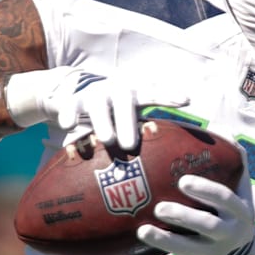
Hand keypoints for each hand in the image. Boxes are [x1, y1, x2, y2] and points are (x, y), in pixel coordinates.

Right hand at [4, 66, 188, 149]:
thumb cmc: (115, 111)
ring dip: (102, 122)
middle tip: (130, 145)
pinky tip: (68, 126)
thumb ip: (145, 131)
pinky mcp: (74, 99)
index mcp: (136, 94)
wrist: (77, 90)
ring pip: (98, 106)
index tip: (186, 100)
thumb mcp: (131, 114)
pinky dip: (70, 115)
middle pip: (125, 103)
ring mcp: (96, 94)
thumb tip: (169, 164)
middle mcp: (117, 90)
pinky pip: (72, 107)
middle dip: (128, 123)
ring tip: (106, 139)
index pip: (155, 94)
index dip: (170, 96)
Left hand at [127, 146, 254, 254]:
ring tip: (142, 231)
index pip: (225, 199)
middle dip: (184, 217)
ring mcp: (210, 254)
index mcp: (239, 211)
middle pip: (207, 226)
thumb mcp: (241, 185)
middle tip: (160, 207)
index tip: (184, 181)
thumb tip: (223, 129)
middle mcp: (227, 235)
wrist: (240, 250)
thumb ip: (233, 159)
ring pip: (187, 252)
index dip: (206, 190)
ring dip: (164, 243)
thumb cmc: (231, 206)